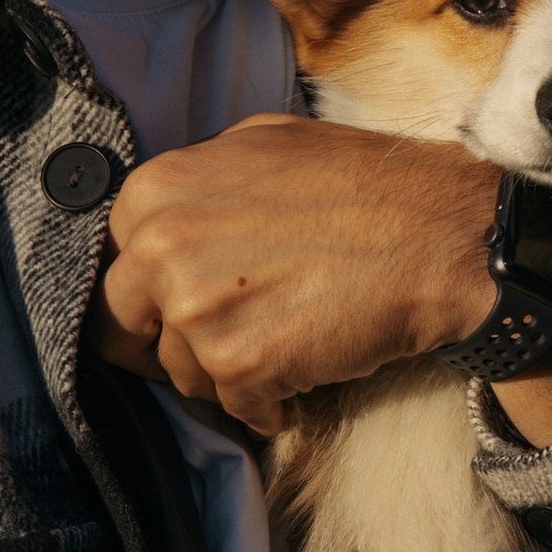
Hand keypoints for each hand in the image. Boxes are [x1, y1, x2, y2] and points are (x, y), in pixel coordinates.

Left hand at [92, 115, 495, 430]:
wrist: (440, 234)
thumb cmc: (363, 185)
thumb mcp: (261, 145)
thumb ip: (196, 185)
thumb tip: (162, 224)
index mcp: (154, 191)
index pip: (110, 269)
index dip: (146, 297)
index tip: (174, 312)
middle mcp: (160, 246)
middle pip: (126, 328)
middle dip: (170, 343)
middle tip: (220, 343)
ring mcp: (196, 308)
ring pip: (182, 373)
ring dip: (226, 374)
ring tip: (282, 346)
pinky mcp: (239, 363)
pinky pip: (235, 406)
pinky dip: (268, 404)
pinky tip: (304, 373)